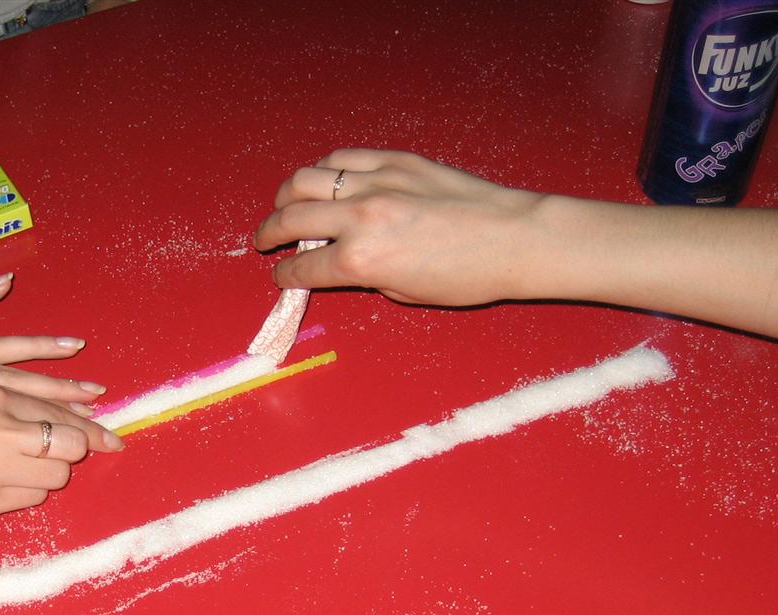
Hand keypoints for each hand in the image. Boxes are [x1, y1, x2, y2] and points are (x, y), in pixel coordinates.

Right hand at [0, 380, 121, 539]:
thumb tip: (25, 426)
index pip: (51, 406)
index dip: (85, 424)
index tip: (108, 434)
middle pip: (65, 441)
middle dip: (75, 449)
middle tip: (86, 454)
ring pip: (53, 475)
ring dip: (48, 475)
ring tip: (25, 471)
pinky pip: (27, 499)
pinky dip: (26, 495)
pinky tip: (9, 489)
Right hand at [251, 149, 547, 304]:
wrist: (513, 238)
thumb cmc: (467, 276)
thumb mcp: (404, 292)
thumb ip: (363, 276)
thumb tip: (339, 265)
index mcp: (360, 260)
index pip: (302, 267)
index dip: (284, 276)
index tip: (281, 276)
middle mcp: (360, 217)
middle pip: (290, 218)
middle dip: (269, 234)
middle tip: (265, 241)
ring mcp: (376, 183)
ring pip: (305, 180)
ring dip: (286, 197)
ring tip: (285, 207)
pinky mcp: (395, 160)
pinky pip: (342, 158)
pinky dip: (323, 171)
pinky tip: (323, 182)